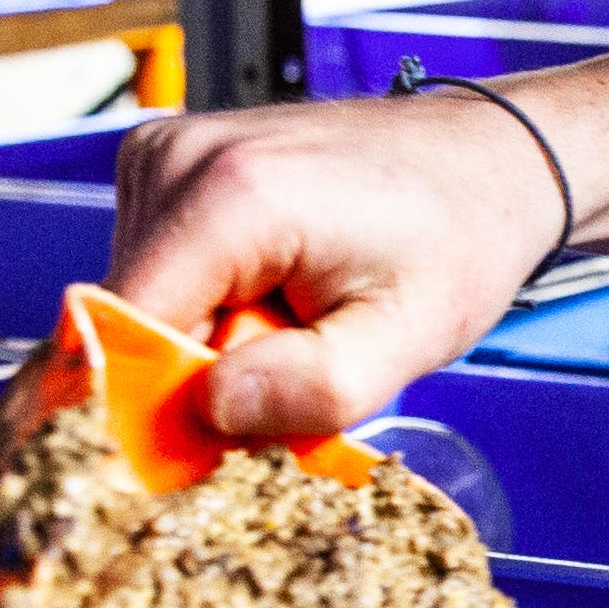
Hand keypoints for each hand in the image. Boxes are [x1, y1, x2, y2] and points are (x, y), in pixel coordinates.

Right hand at [108, 92, 572, 437]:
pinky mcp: (170, 164)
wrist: (489, 159)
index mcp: (229, 195)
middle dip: (192, 375)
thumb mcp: (409, 339)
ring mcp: (167, 153)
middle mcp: (178, 157)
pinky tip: (276, 293)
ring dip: (206, 340)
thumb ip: (311, 391)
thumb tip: (206, 414)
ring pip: (137, 301)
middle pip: (126, 320)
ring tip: (295, 320)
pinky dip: (209, 304)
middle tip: (291, 371)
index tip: (197, 454)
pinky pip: (157, 270)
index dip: (145, 408)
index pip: (118, 331)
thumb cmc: (460, 235)